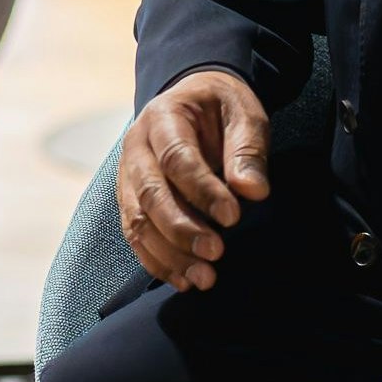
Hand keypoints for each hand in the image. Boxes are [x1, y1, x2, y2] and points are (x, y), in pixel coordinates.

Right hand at [115, 70, 271, 291]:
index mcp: (162, 117)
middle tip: (217, 253)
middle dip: (183, 229)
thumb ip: (248, 150)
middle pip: (150, 194)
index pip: (176, 158)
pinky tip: (183, 279)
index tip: (233, 216)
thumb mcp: (244, 114)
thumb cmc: (221, 108)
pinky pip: (134, 235)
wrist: (193, 102)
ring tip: (204, 278)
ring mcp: (127, 175)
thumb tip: (253, 191)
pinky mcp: (130, 200)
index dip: (202, 190)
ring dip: (169, 254)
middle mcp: (136, 147)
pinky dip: (156, 261)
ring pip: (138, 221)